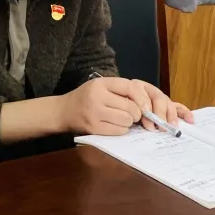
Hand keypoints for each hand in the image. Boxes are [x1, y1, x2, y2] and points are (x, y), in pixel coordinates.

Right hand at [55, 76, 192, 135]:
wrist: (63, 111)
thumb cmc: (87, 98)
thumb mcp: (102, 87)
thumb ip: (122, 92)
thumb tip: (151, 105)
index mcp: (102, 83)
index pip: (132, 88)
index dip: (143, 99)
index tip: (146, 108)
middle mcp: (97, 96)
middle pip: (132, 108)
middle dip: (136, 114)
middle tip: (132, 115)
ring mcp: (94, 112)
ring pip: (127, 121)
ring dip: (128, 123)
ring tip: (118, 119)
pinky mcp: (93, 128)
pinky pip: (119, 131)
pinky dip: (120, 130)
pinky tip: (111, 126)